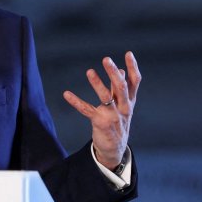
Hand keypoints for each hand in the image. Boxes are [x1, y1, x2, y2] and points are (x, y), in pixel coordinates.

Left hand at [63, 51, 140, 169]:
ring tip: (89, 71)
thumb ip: (121, 88)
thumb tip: (121, 69)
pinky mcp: (100, 122)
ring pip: (105, 97)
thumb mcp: (123, 105)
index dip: (133, 67)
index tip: (128, 53)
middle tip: (106, 59)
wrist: (115, 148)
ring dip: (97, 83)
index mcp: (130, 101)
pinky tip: (66, 94)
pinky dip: (76, 101)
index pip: (135, 82)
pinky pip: (86, 110)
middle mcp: (124, 107)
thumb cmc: (119, 122)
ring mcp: (112, 115)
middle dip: (113, 73)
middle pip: (121, 87)